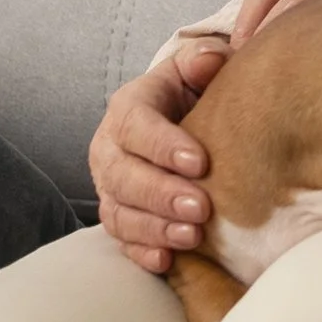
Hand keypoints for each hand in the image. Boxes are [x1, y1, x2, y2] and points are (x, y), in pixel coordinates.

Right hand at [90, 42, 231, 273]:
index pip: (136, 124)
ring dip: (154, 228)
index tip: (201, 162)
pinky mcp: (118, 214)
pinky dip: (141, 251)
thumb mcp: (197, 67)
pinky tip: (166, 260)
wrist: (182, 119)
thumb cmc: (195, 91)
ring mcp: (111, 186)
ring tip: (192, 237)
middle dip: (161, 194)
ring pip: (119, 211)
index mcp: (129, 106)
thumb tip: (210, 61)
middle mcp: (110, 148)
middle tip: (200, 208)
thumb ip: (203, 60)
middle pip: (123, 175)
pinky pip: (121, 238)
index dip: (163, 145)